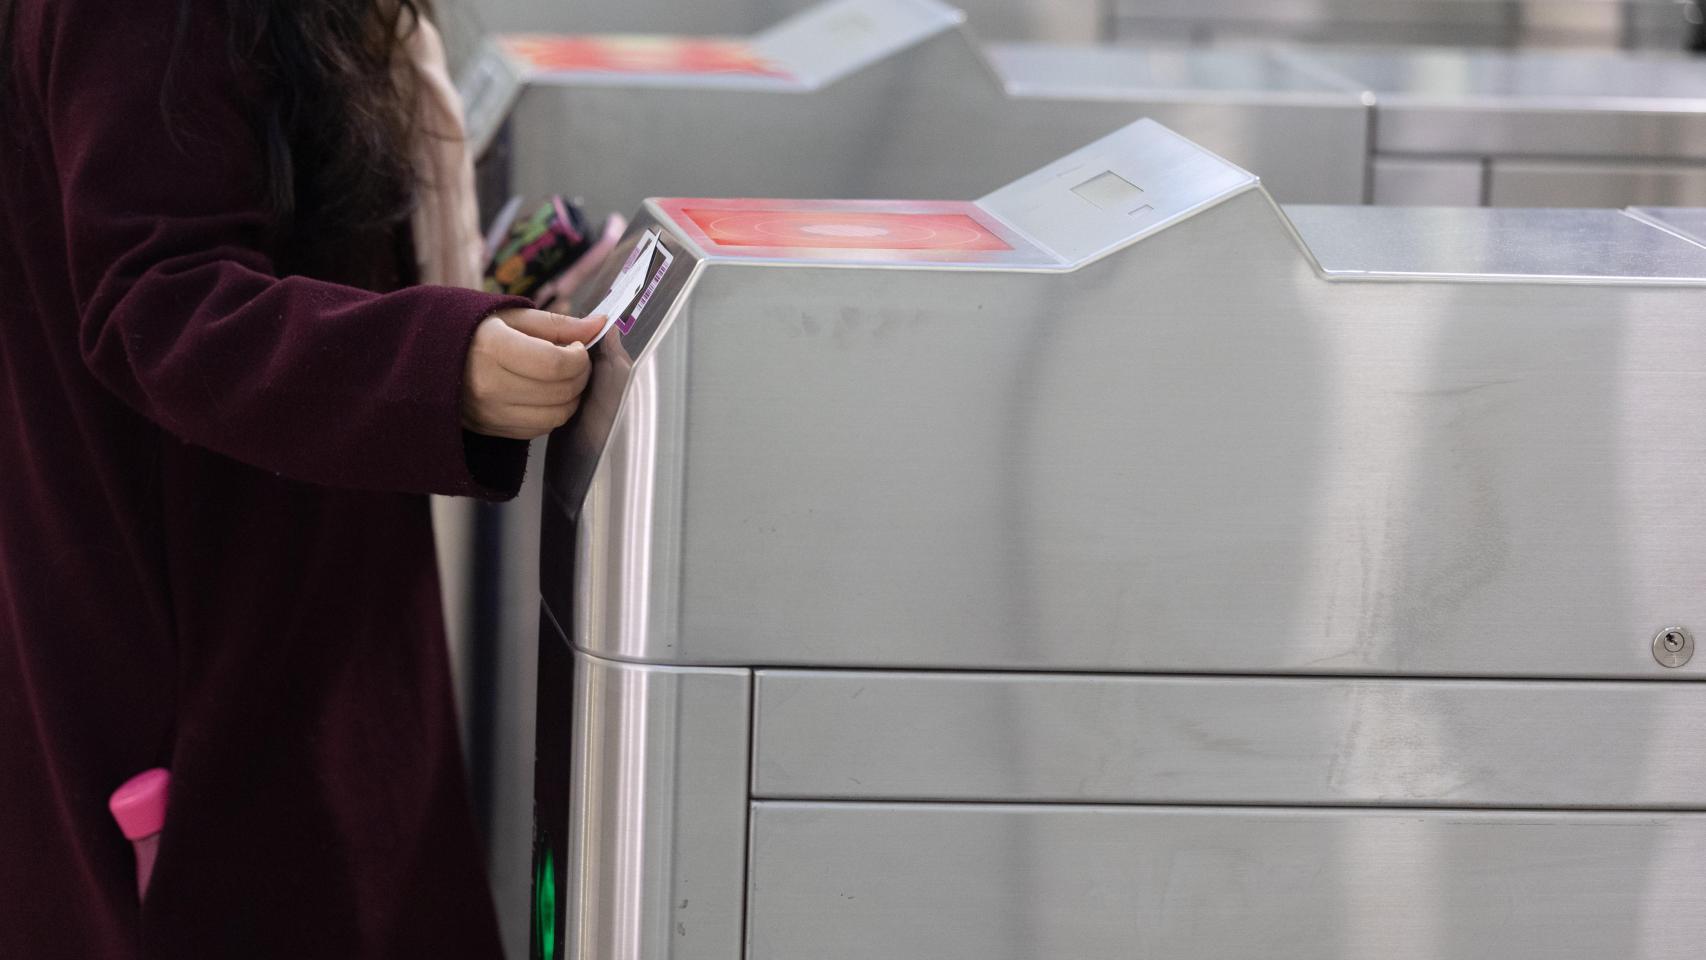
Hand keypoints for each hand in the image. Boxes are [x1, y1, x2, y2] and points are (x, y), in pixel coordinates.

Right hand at [461, 308, 604, 439]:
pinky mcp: (489, 429)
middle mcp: (489, 385)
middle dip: (580, 376)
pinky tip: (546, 394)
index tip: (578, 347)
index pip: (555, 364)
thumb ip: (558, 323)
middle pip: (560, 392)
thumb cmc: (475, 330)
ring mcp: (488, 413)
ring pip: (554, 416)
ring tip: (562, 378)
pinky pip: (538, 430)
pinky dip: (552, 413)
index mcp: (493, 348)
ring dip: (570, 397)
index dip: (579, 357)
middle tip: (574, 361)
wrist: (429, 356)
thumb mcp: (513, 316)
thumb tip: (600, 324)